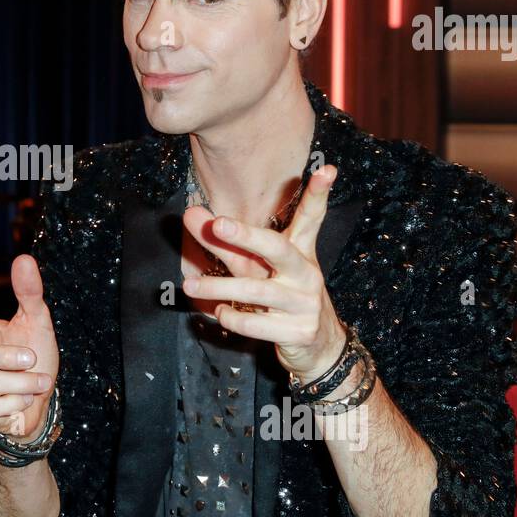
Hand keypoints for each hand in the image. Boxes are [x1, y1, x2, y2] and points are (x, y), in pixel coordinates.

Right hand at [0, 254, 58, 441]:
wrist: (43, 401)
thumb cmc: (35, 359)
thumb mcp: (37, 322)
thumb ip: (29, 292)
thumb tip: (24, 260)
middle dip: (5, 357)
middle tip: (30, 358)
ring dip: (19, 382)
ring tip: (37, 382)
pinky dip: (13, 403)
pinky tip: (22, 400)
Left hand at [181, 164, 347, 382]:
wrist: (317, 347)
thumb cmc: (281, 297)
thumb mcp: (257, 268)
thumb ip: (225, 243)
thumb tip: (190, 213)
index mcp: (300, 252)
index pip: (311, 218)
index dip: (318, 194)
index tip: (326, 169)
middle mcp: (306, 273)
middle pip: (277, 248)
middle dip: (247, 235)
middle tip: (218, 224)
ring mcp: (305, 303)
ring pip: (256, 291)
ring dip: (218, 288)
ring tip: (190, 285)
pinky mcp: (299, 332)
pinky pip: (256, 323)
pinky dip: (232, 318)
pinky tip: (221, 314)